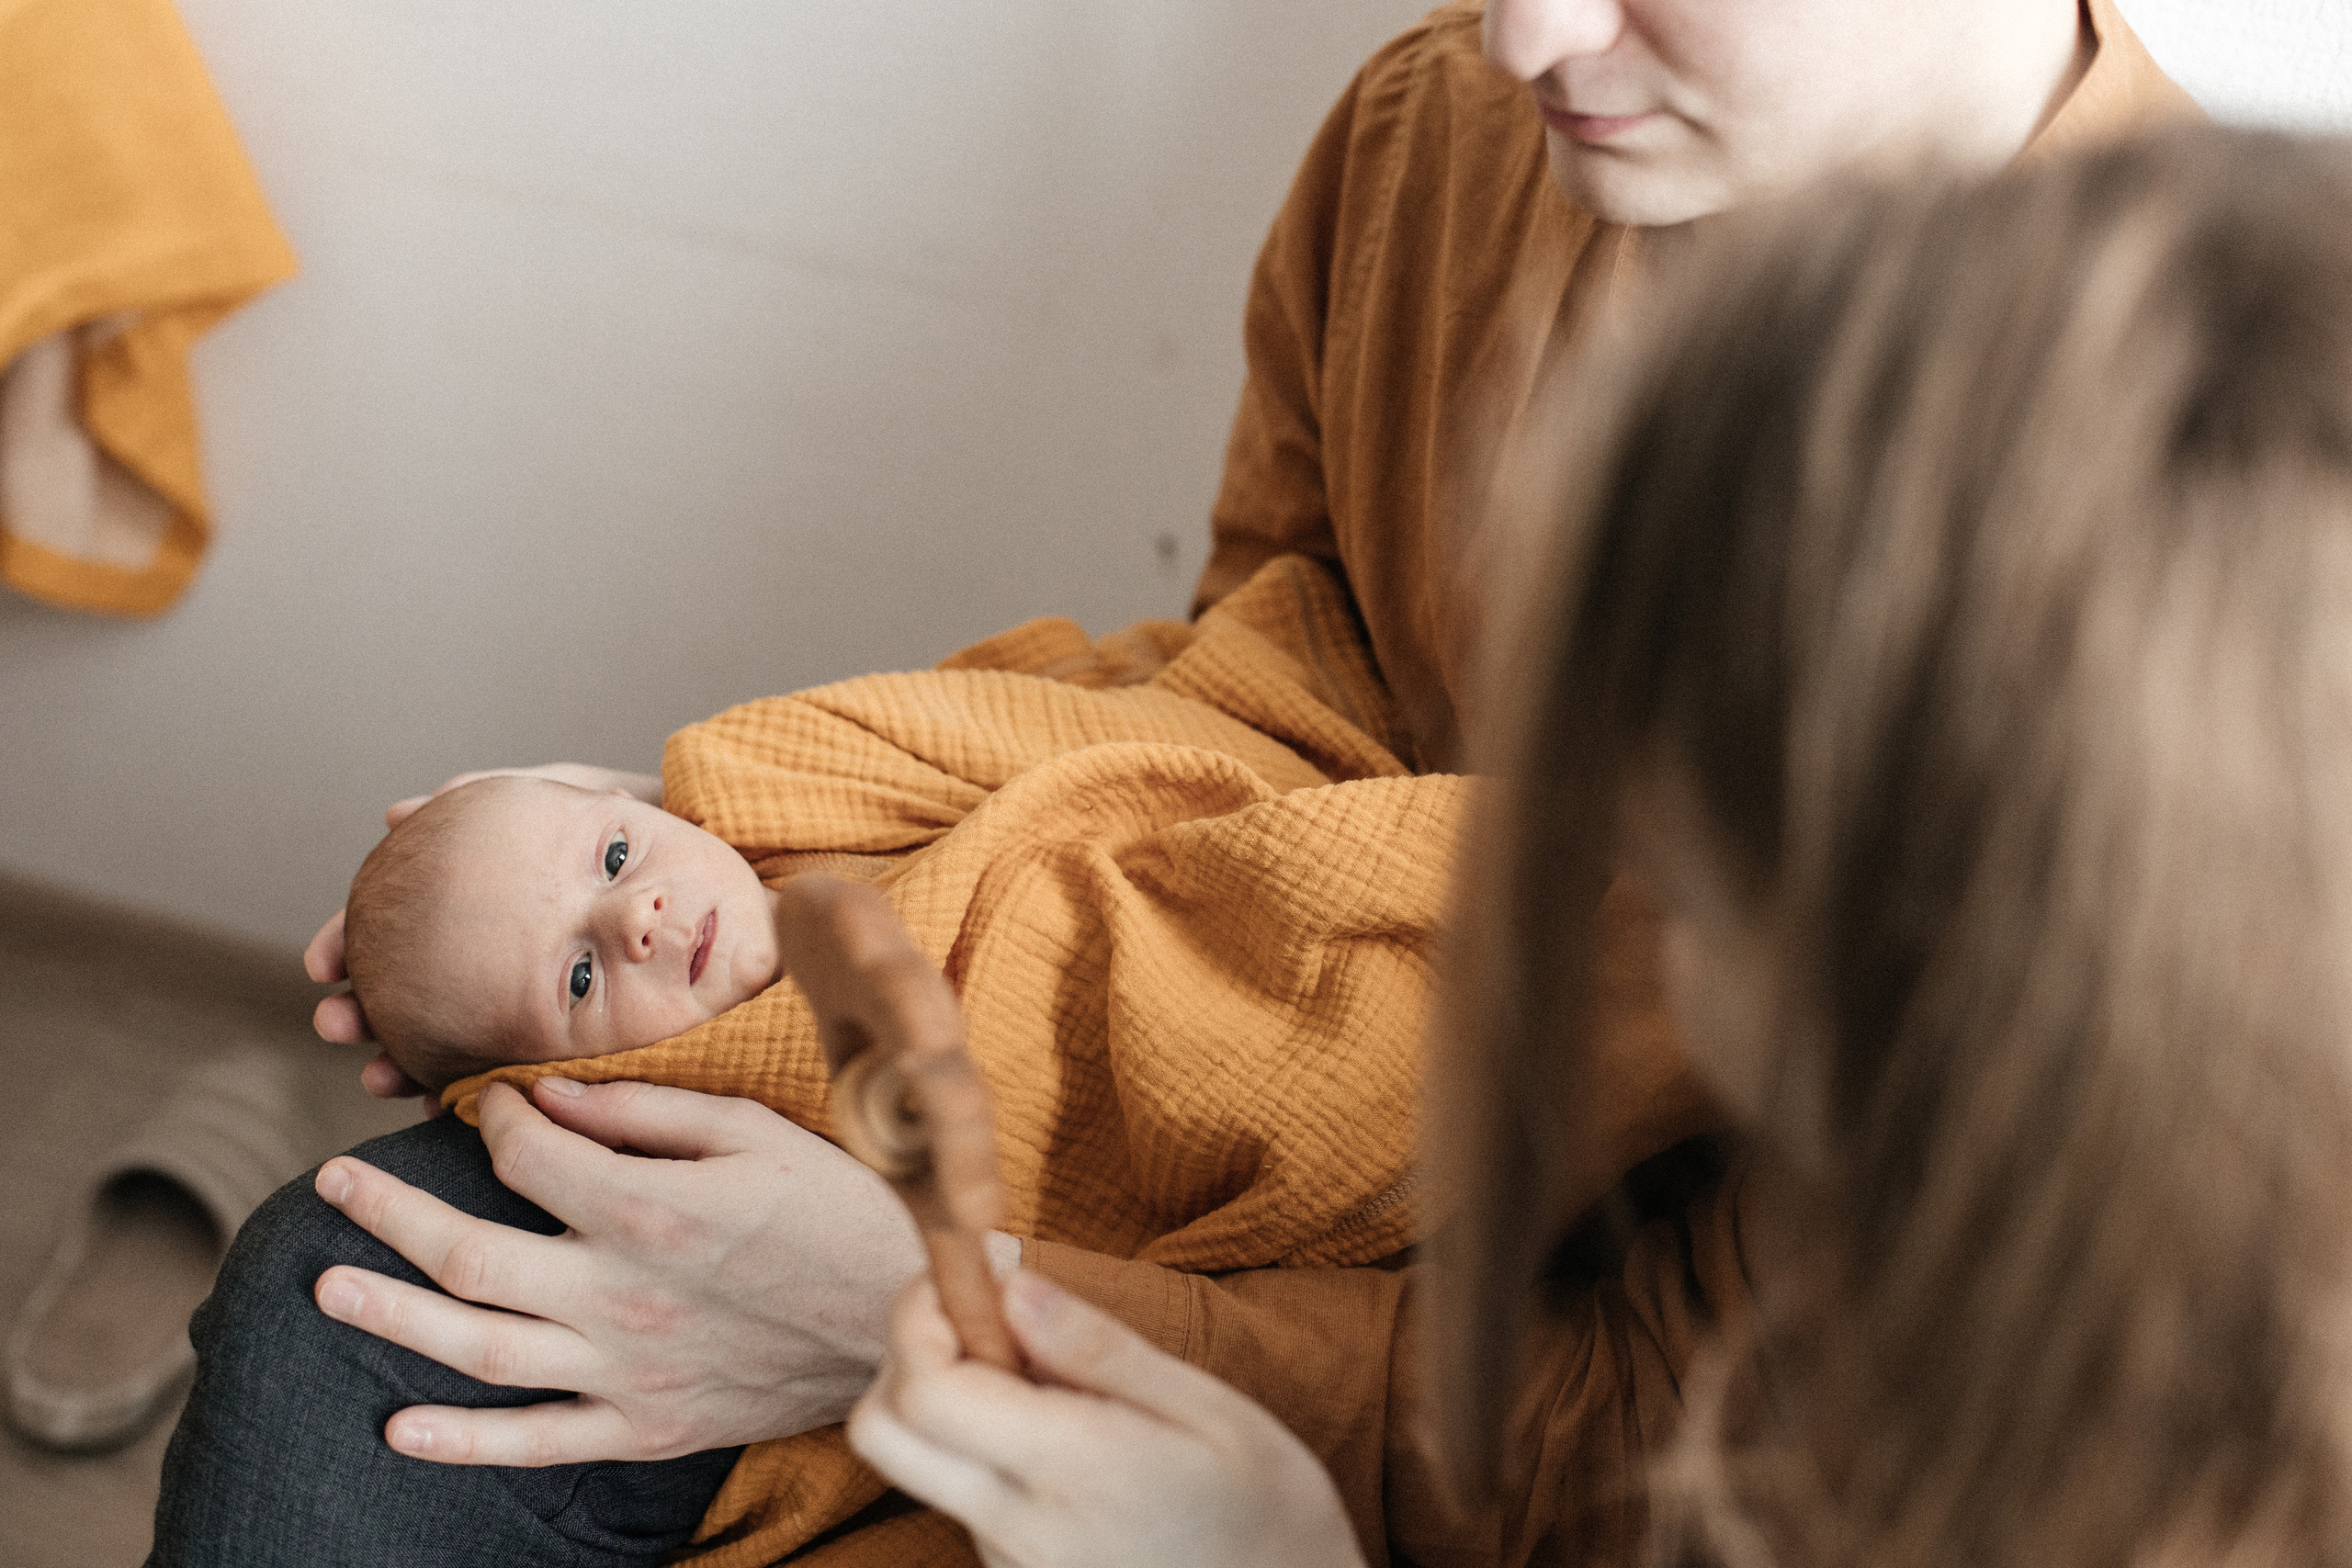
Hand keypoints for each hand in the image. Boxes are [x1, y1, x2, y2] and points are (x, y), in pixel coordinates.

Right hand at [305, 764, 662, 1100]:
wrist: (730, 872)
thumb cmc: (650, 823)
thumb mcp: (578, 792)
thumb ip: (502, 790)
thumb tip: (404, 811)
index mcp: (486, 893)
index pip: (396, 919)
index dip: (350, 941)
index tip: (320, 966)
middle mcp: (496, 942)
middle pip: (408, 980)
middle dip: (362, 1008)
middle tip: (339, 1026)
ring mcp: (528, 985)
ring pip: (447, 1029)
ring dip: (403, 1053)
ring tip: (378, 1076)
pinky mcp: (569, 1023)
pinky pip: (510, 1059)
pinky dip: (471, 1080)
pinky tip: (443, 1100)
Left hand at [311, 1078, 997, 1462]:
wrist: (910, 1322)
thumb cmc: (839, 1210)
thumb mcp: (755, 1132)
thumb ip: (645, 1113)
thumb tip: (545, 1097)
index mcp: (650, 1208)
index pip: (526, 1158)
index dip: (489, 1122)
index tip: (480, 1105)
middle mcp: (622, 1293)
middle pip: (470, 1252)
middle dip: (388, 1212)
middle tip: (329, 1182)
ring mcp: (627, 1369)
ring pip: (479, 1347)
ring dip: (393, 1314)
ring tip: (325, 1285)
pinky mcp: (646, 1427)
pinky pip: (537, 1438)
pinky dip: (463, 1439)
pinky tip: (400, 1424)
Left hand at [849, 1271, 1365, 1567]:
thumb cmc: (1269, 1511)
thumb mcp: (1209, 1410)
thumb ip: (1098, 1348)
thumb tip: (1011, 1282)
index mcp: (1073, 1472)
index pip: (925, 1391)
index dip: (920, 1312)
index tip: (971, 1268)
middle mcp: (1018, 1528)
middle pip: (882, 1432)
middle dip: (907, 1352)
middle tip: (984, 1313)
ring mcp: (1007, 1561)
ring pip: (917, 1462)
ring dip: (947, 1397)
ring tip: (1045, 1375)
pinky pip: (959, 1495)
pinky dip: (978, 1444)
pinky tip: (1057, 1431)